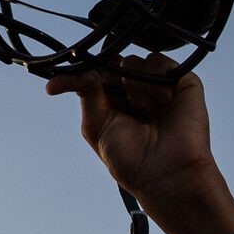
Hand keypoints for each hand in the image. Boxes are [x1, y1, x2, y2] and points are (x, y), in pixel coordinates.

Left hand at [44, 59, 233, 233]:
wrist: (167, 172)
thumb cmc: (131, 159)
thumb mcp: (96, 125)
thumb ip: (86, 92)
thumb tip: (73, 72)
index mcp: (111, 100)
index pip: (92, 73)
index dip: (78, 75)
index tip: (54, 87)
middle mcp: (132, 89)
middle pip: (111, 63)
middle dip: (109, 82)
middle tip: (121, 105)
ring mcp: (155, 83)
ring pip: (132, 61)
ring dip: (133, 87)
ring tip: (146, 112)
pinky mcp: (179, 80)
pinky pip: (157, 61)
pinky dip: (154, 80)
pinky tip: (161, 101)